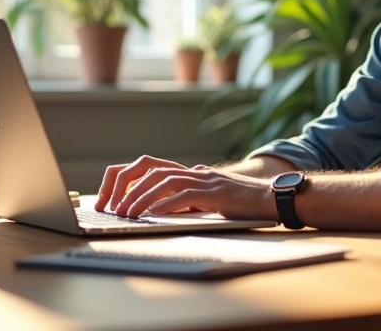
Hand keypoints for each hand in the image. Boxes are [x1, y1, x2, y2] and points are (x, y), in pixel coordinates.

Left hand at [95, 155, 276, 219]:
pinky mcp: (215, 193)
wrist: (270, 198)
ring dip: (141, 198)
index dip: (126, 178)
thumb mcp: (205, 198)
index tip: (110, 199)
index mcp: (187, 172)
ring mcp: (204, 180)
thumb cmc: (238, 202)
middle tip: (113, 207)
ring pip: (164, 181)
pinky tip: (154, 215)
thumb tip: (162, 204)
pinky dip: (167, 204)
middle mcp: (193, 172)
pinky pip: (186, 195)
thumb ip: (185, 197)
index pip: (147, 165)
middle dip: (127, 186)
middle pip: (150, 168)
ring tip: (127, 214)